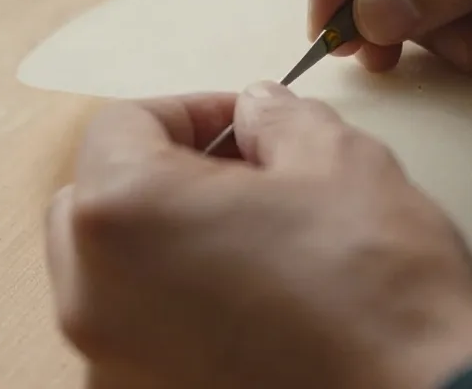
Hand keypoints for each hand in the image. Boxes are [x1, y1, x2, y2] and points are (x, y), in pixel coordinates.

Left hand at [45, 83, 471, 388]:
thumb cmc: (378, 293)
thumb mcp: (337, 160)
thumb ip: (277, 118)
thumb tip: (256, 110)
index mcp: (122, 214)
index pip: (121, 125)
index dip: (192, 109)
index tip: (245, 123)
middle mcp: (93, 296)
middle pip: (98, 199)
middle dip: (165, 173)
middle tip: (247, 175)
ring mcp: (113, 365)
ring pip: (112, 273)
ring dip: (166, 243)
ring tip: (255, 241)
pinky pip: (140, 337)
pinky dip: (177, 310)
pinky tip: (253, 306)